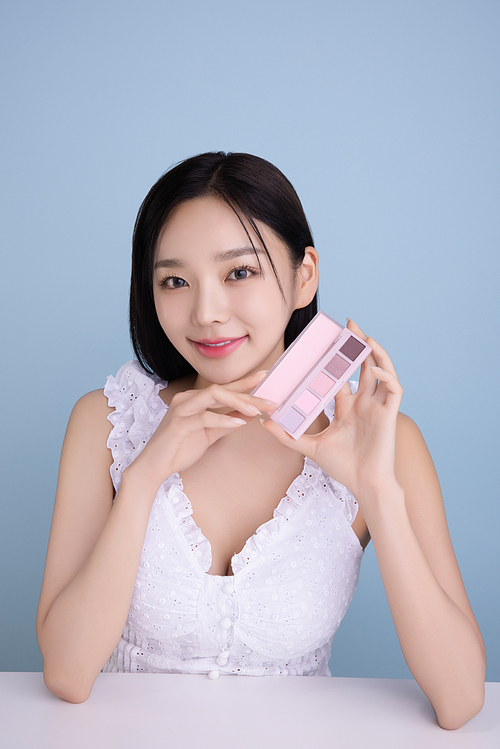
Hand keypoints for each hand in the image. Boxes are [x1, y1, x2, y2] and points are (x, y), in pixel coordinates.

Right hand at [124, 370, 273, 492]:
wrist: (154, 466)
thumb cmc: (179, 448)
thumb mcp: (209, 434)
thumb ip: (227, 423)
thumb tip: (250, 414)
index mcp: (195, 399)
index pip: (224, 388)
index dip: (246, 383)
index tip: (266, 378)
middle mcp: (187, 398)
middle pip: (222, 389)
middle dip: (249, 393)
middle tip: (271, 400)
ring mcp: (181, 409)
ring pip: (213, 396)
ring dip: (238, 402)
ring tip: (257, 411)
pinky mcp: (178, 424)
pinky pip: (204, 417)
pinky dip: (223, 420)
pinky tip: (239, 424)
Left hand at [261, 321, 403, 504]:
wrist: (364, 486)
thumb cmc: (343, 467)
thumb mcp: (310, 448)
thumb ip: (287, 436)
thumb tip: (263, 422)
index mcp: (347, 408)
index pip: (340, 376)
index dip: (334, 359)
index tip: (324, 342)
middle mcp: (363, 403)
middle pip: (363, 366)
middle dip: (357, 345)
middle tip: (349, 324)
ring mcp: (378, 407)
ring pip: (381, 371)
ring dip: (376, 352)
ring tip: (365, 336)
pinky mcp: (389, 415)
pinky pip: (394, 390)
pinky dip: (388, 376)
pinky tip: (376, 368)